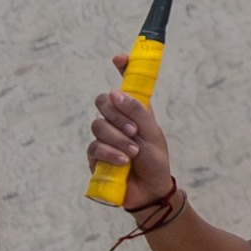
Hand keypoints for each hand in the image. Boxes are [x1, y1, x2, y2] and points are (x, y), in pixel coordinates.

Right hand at [87, 54, 174, 209]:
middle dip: (117, 114)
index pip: (126, 85)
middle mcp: (117, 120)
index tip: (119, 58)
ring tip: (133, 152)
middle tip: (134, 131)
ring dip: (118, 138)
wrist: (152, 191)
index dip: (123, 68)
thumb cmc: (155, 162)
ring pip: (98, 125)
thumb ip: (138, 112)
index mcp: (134, 111)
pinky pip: (95, 146)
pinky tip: (123, 161)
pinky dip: (110, 152)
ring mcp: (104, 137)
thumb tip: (116, 93)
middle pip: (103, 101)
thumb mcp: (153, 134)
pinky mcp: (95, 155)